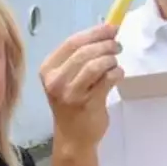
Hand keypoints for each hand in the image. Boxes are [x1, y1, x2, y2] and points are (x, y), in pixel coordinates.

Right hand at [39, 25, 123, 146]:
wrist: (73, 137)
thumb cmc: (72, 104)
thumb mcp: (67, 78)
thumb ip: (80, 57)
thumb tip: (106, 32)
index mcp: (48, 69)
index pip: (72, 43)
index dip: (94, 32)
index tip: (111, 28)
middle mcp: (55, 81)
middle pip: (84, 52)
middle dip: (105, 45)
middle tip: (117, 45)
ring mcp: (71, 93)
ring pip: (95, 65)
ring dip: (111, 59)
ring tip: (115, 62)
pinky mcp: (88, 104)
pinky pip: (107, 80)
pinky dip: (116, 72)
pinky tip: (118, 74)